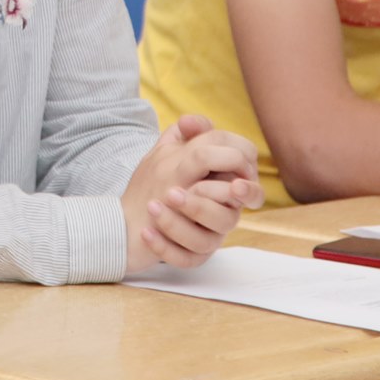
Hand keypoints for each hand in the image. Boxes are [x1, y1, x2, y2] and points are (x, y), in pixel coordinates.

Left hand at [121, 116, 261, 273]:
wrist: (130, 216)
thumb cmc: (159, 181)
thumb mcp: (170, 152)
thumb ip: (187, 135)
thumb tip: (191, 120)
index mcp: (225, 189)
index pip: (249, 189)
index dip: (241, 184)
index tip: (220, 175)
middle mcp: (221, 215)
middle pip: (228, 218)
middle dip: (201, 205)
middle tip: (172, 192)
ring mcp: (207, 238)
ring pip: (206, 241)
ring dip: (178, 224)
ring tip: (153, 207)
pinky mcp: (190, 257)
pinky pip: (184, 259)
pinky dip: (164, 246)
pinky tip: (146, 232)